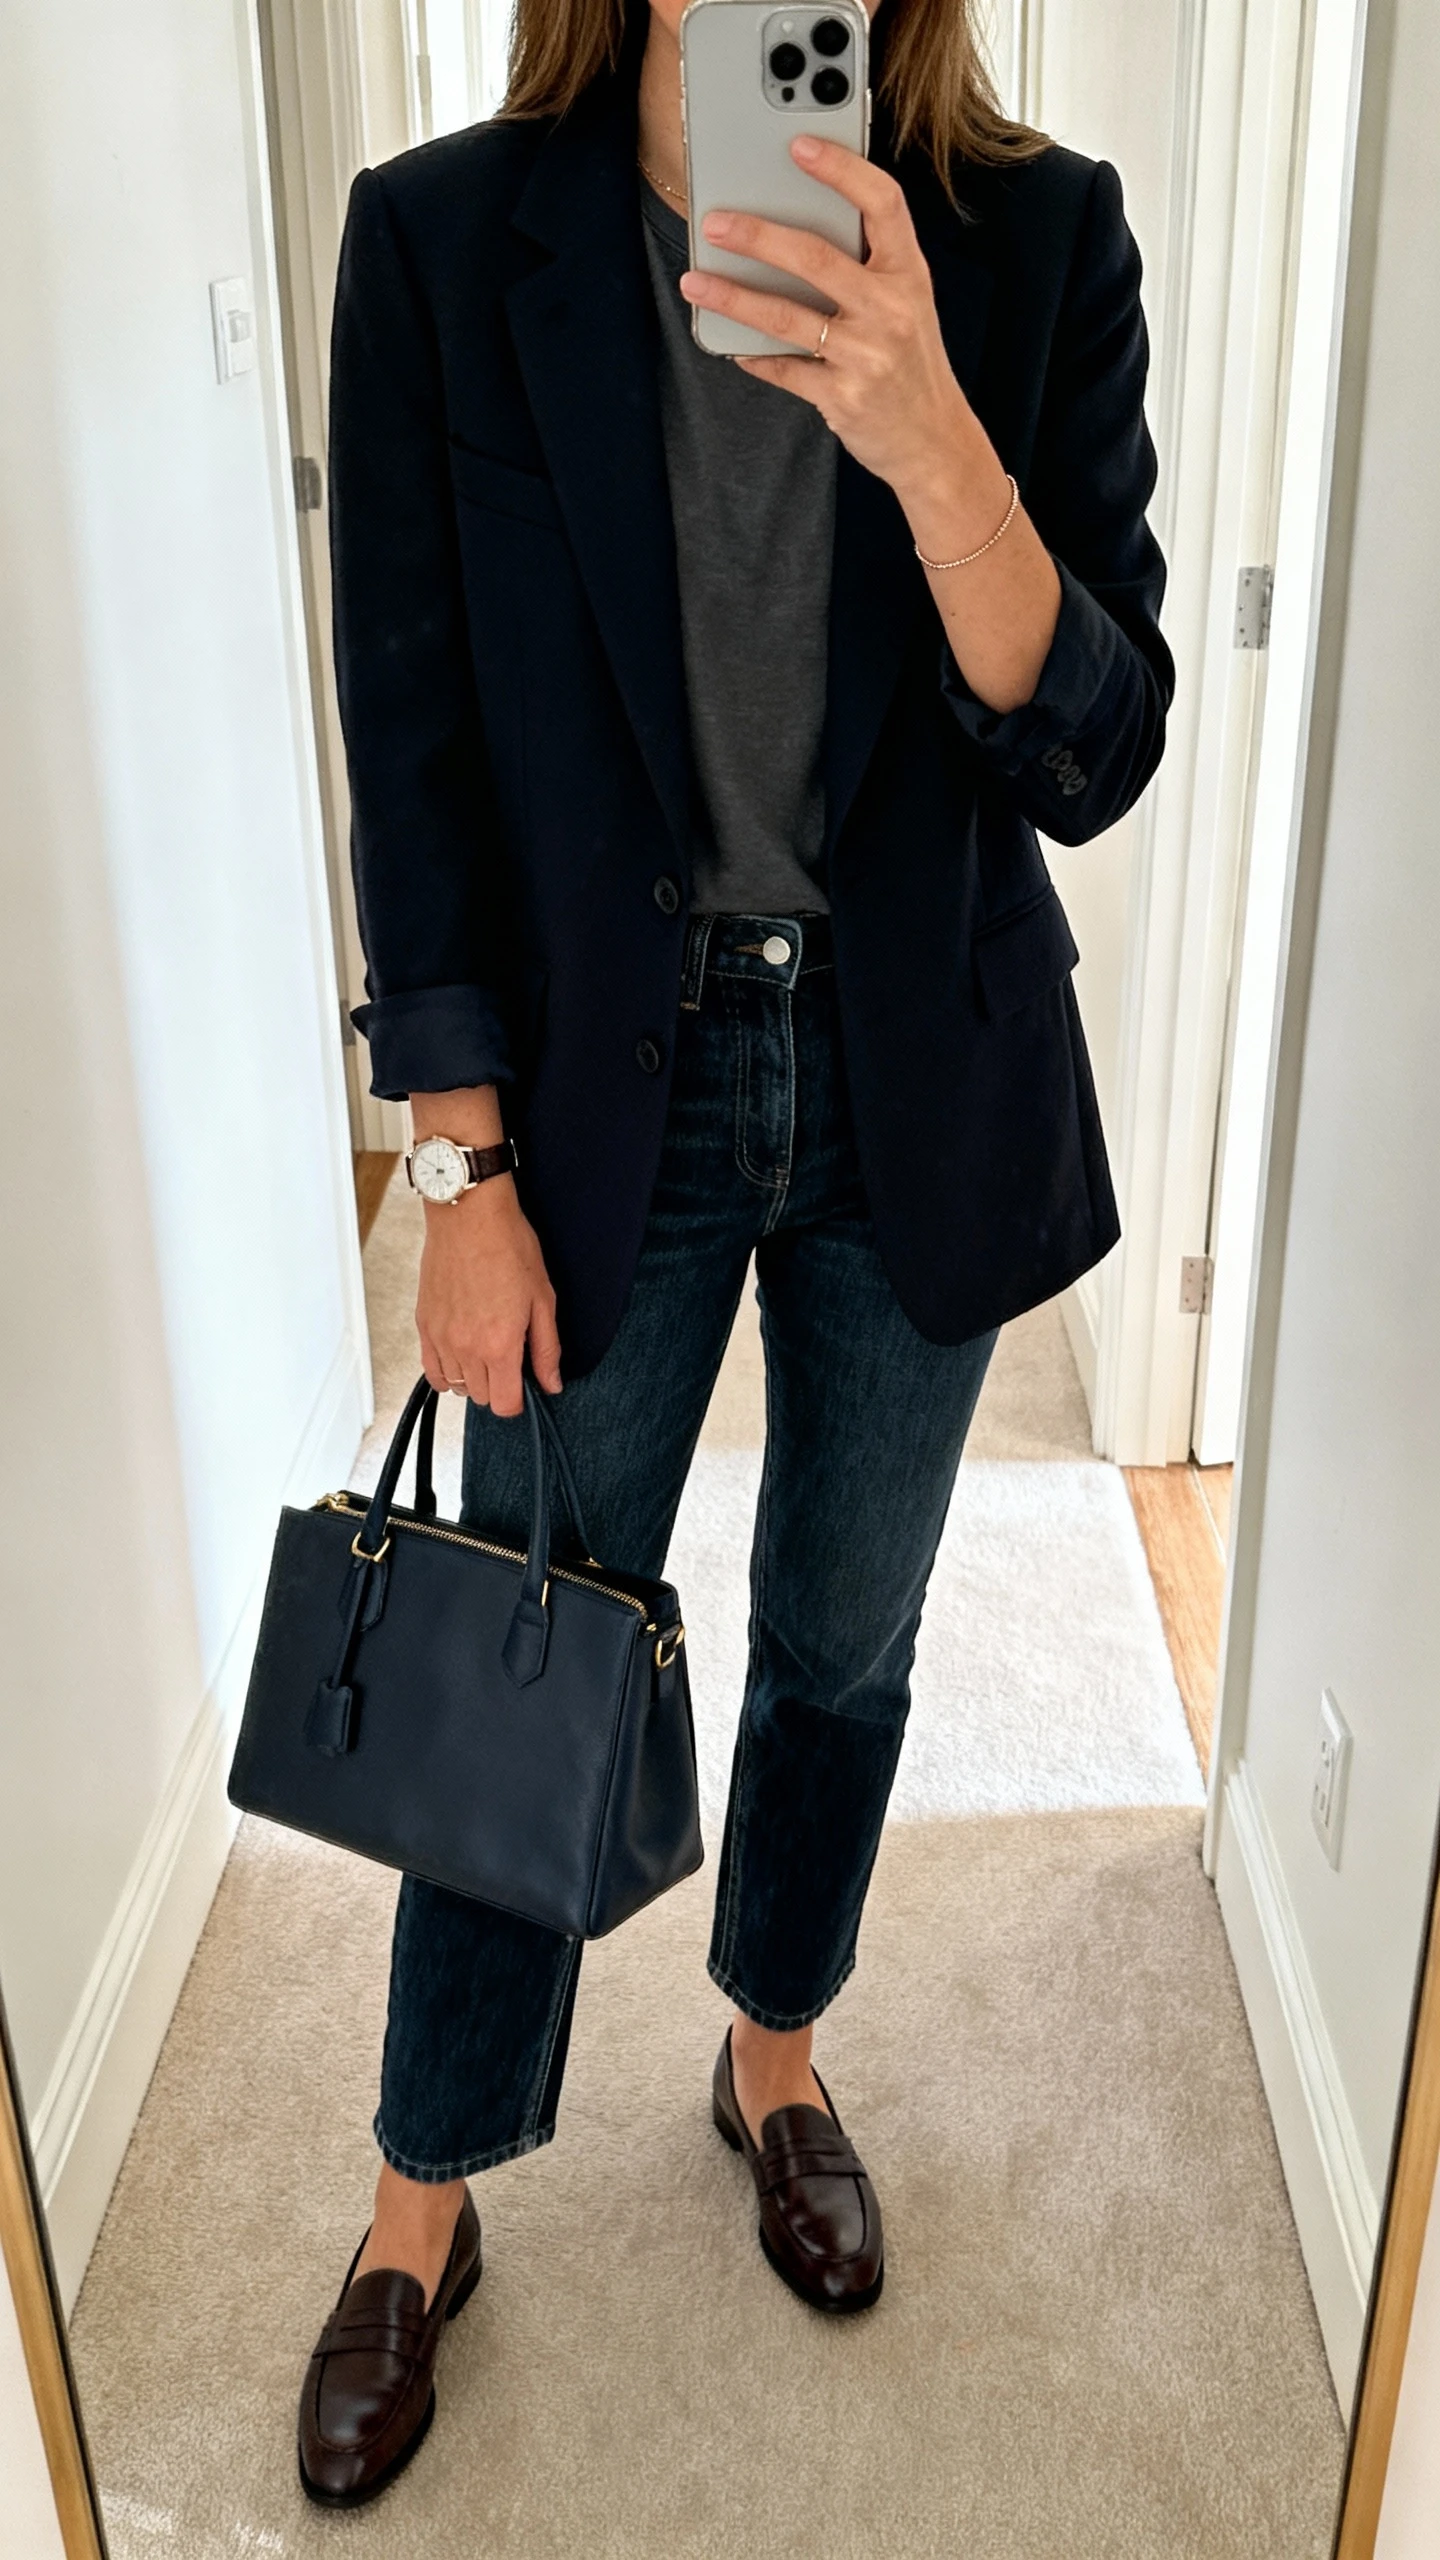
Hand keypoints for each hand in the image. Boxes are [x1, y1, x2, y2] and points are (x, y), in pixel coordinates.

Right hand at [416, 1178, 561, 1417]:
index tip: (524, 1386)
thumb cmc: (509, 1247)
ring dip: (473, 1378)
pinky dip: (446, 1371)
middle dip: (498, 1386)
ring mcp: (441, 1338)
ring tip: (486, 1349)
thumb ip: (546, 1349)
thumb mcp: (543, 1299)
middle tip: (510, 1357)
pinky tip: (461, 1354)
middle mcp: (465, 1348)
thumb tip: (551, 1384)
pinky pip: (432, 1369)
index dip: (519, 1401)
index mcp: (499, 1344)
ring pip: (456, 1386)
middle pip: (481, 1398)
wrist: (469, 1215)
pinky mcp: (424, 1324)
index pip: (504, 1405)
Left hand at [679, 133, 1000, 528]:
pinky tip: (730, 345)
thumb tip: (791, 232)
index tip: (800, 146)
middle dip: (757, 236)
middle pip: (815, 257)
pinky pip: (785, 369)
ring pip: (786, 316)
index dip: (842, 169)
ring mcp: (867, 355)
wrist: (933, 441)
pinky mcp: (843, 397)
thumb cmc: (911, 364)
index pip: (883, 204)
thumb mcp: (907, 304)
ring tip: (696, 281)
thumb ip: (865, 267)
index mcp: (908, 274)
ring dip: (733, 297)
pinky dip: (753, 356)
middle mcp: (891, 310)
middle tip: (714, 221)